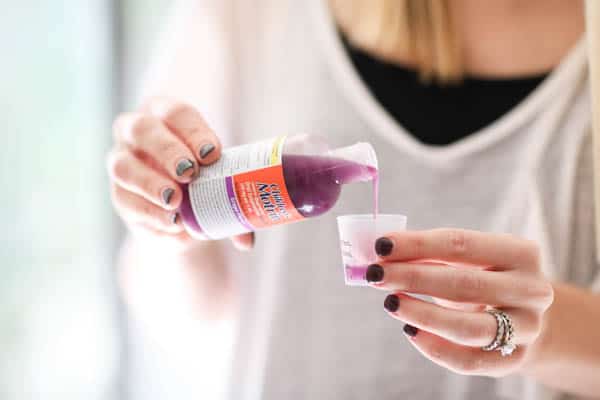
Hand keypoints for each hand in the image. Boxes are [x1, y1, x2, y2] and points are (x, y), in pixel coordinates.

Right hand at [107, 98, 253, 249]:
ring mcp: (121, 162)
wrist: (179, 217)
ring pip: (124, 166)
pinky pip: (125, 201)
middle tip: (190, 173)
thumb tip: (246, 240)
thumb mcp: (222, 183)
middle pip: (143, 129)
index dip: (194, 132)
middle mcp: (136, 131)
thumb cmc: (205, 183)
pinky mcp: (118, 194)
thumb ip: (236, 203)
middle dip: (167, 151)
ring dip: (151, 184)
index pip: (177, 113)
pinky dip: (149, 213)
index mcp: (166, 115)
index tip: (213, 154)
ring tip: (176, 201)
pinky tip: (170, 222)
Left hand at [365, 228, 553, 376]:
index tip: (381, 244)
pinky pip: (469, 361)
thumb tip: (381, 254)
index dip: (417, 244)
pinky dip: (435, 348)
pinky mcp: (514, 360)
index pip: (461, 244)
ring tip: (389, 302)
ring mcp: (526, 329)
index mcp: (520, 253)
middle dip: (413, 278)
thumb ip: (427, 255)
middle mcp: (531, 290)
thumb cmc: (483, 278)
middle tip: (375, 274)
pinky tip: (410, 331)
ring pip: (468, 328)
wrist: (524, 316)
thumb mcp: (465, 260)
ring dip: (422, 314)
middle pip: (464, 284)